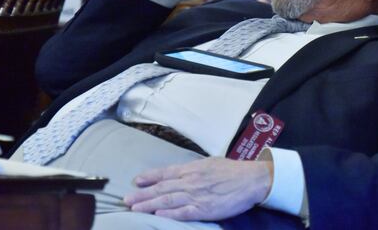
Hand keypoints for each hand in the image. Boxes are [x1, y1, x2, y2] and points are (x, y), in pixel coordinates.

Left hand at [124, 157, 272, 220]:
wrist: (251, 180)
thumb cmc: (232, 171)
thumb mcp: (210, 163)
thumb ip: (194, 169)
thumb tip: (181, 172)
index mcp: (192, 169)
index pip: (166, 173)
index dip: (150, 177)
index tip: (136, 181)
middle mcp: (191, 181)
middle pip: (162, 188)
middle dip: (142, 194)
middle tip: (126, 199)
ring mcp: (197, 195)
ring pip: (168, 200)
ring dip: (149, 204)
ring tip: (134, 208)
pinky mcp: (205, 209)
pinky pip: (184, 212)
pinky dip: (169, 214)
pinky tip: (158, 215)